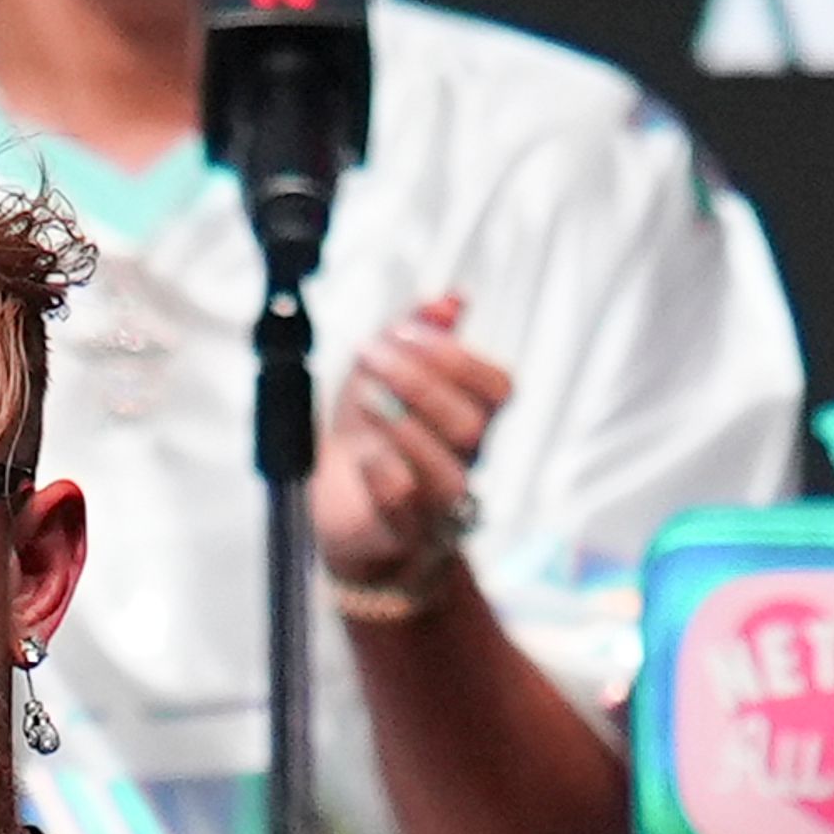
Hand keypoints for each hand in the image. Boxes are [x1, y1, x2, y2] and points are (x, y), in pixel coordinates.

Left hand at [310, 296, 511, 594]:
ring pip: (445, 471)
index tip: (402, 333)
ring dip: (401, 426)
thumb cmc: (367, 436)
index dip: (456, 357)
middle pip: (470, 425)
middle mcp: (464, 463)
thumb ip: (415, 334)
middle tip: (370, 357)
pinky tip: (361, 455)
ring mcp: (437, 505)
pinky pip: (402, 503)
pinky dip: (380, 471)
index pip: (498, 388)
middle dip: (418, 381)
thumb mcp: (382, 373)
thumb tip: (452, 300)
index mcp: (472, 419)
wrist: (335, 505)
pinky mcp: (401, 534)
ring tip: (364, 401)